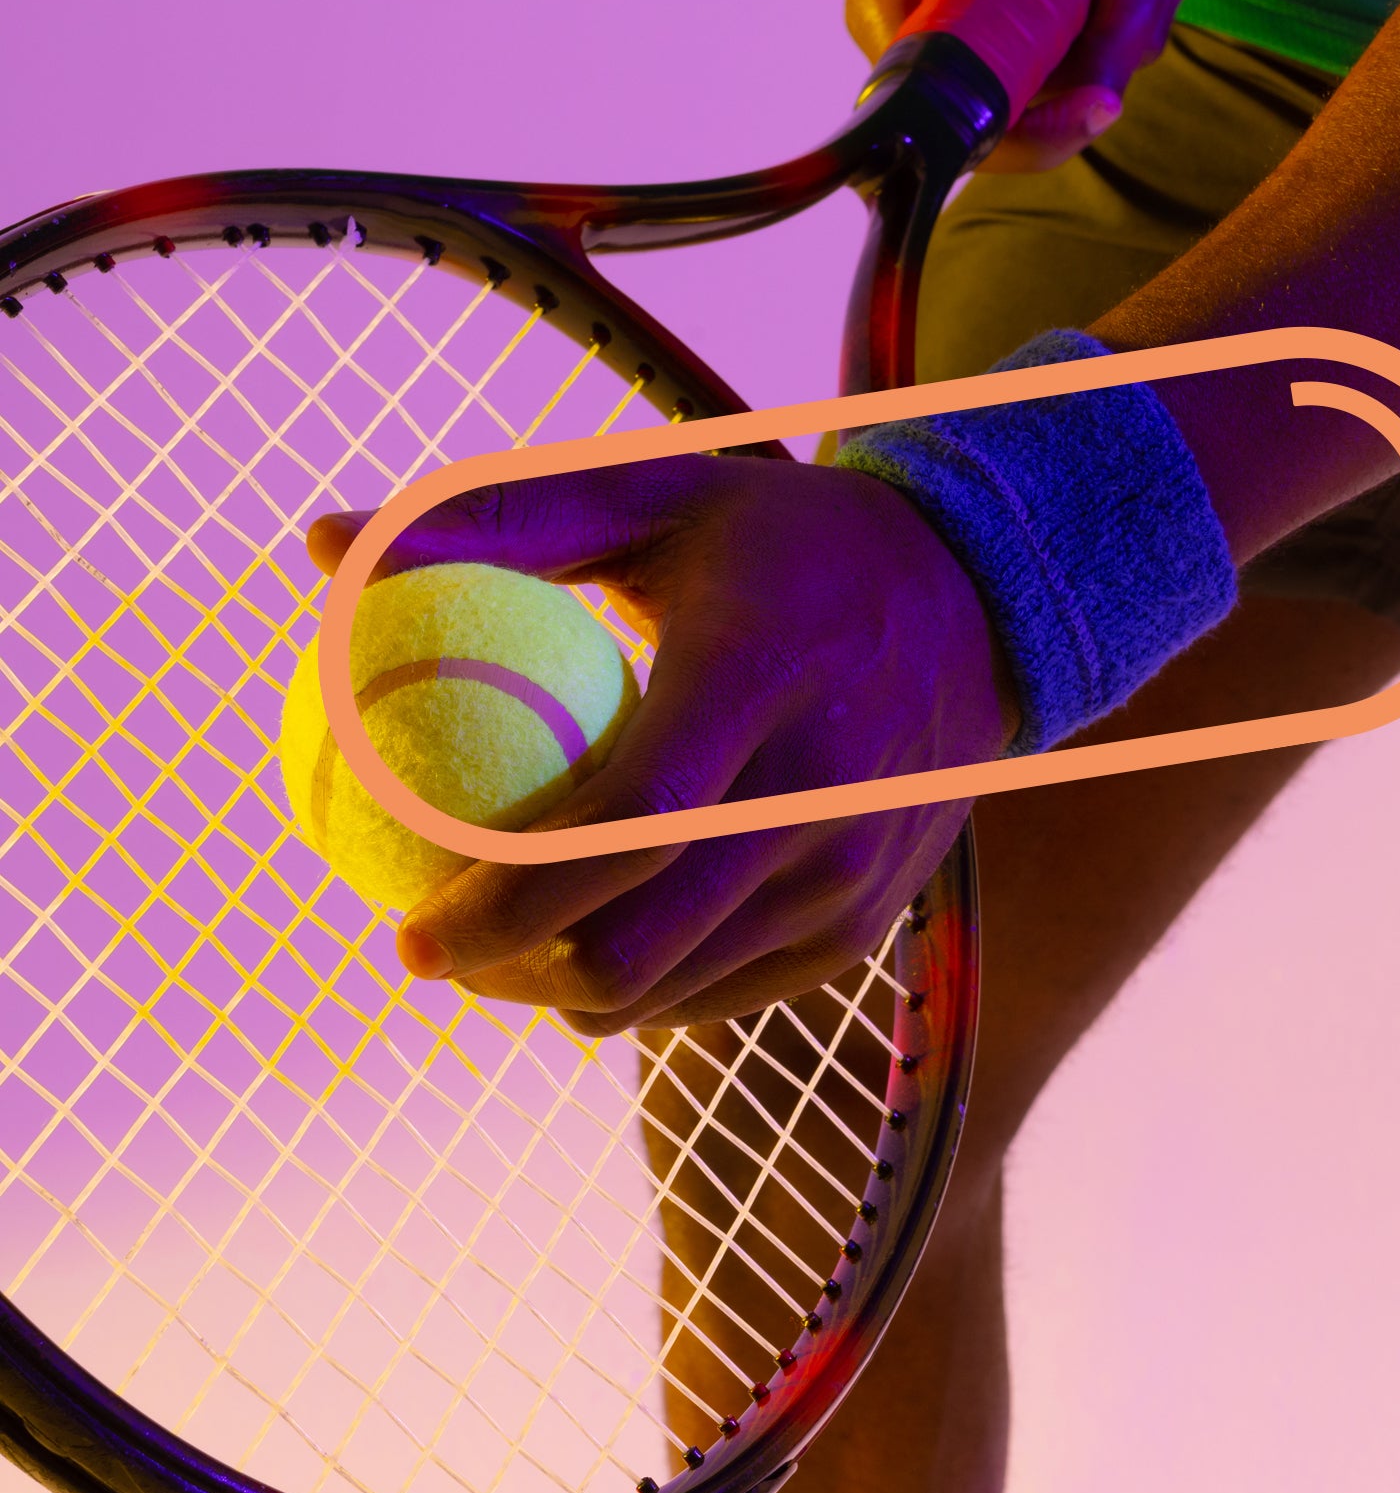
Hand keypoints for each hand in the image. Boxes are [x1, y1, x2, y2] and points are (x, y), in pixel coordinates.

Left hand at [306, 454, 1016, 1030]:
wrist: (983, 607)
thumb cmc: (790, 544)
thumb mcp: (658, 492)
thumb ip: (497, 515)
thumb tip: (322, 548)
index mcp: (759, 681)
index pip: (623, 827)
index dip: (501, 903)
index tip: (406, 932)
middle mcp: (821, 794)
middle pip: (635, 948)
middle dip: (506, 975)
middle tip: (434, 949)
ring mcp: (850, 875)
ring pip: (669, 994)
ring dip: (560, 994)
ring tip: (501, 948)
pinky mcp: (864, 926)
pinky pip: (720, 999)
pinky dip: (642, 989)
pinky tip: (599, 938)